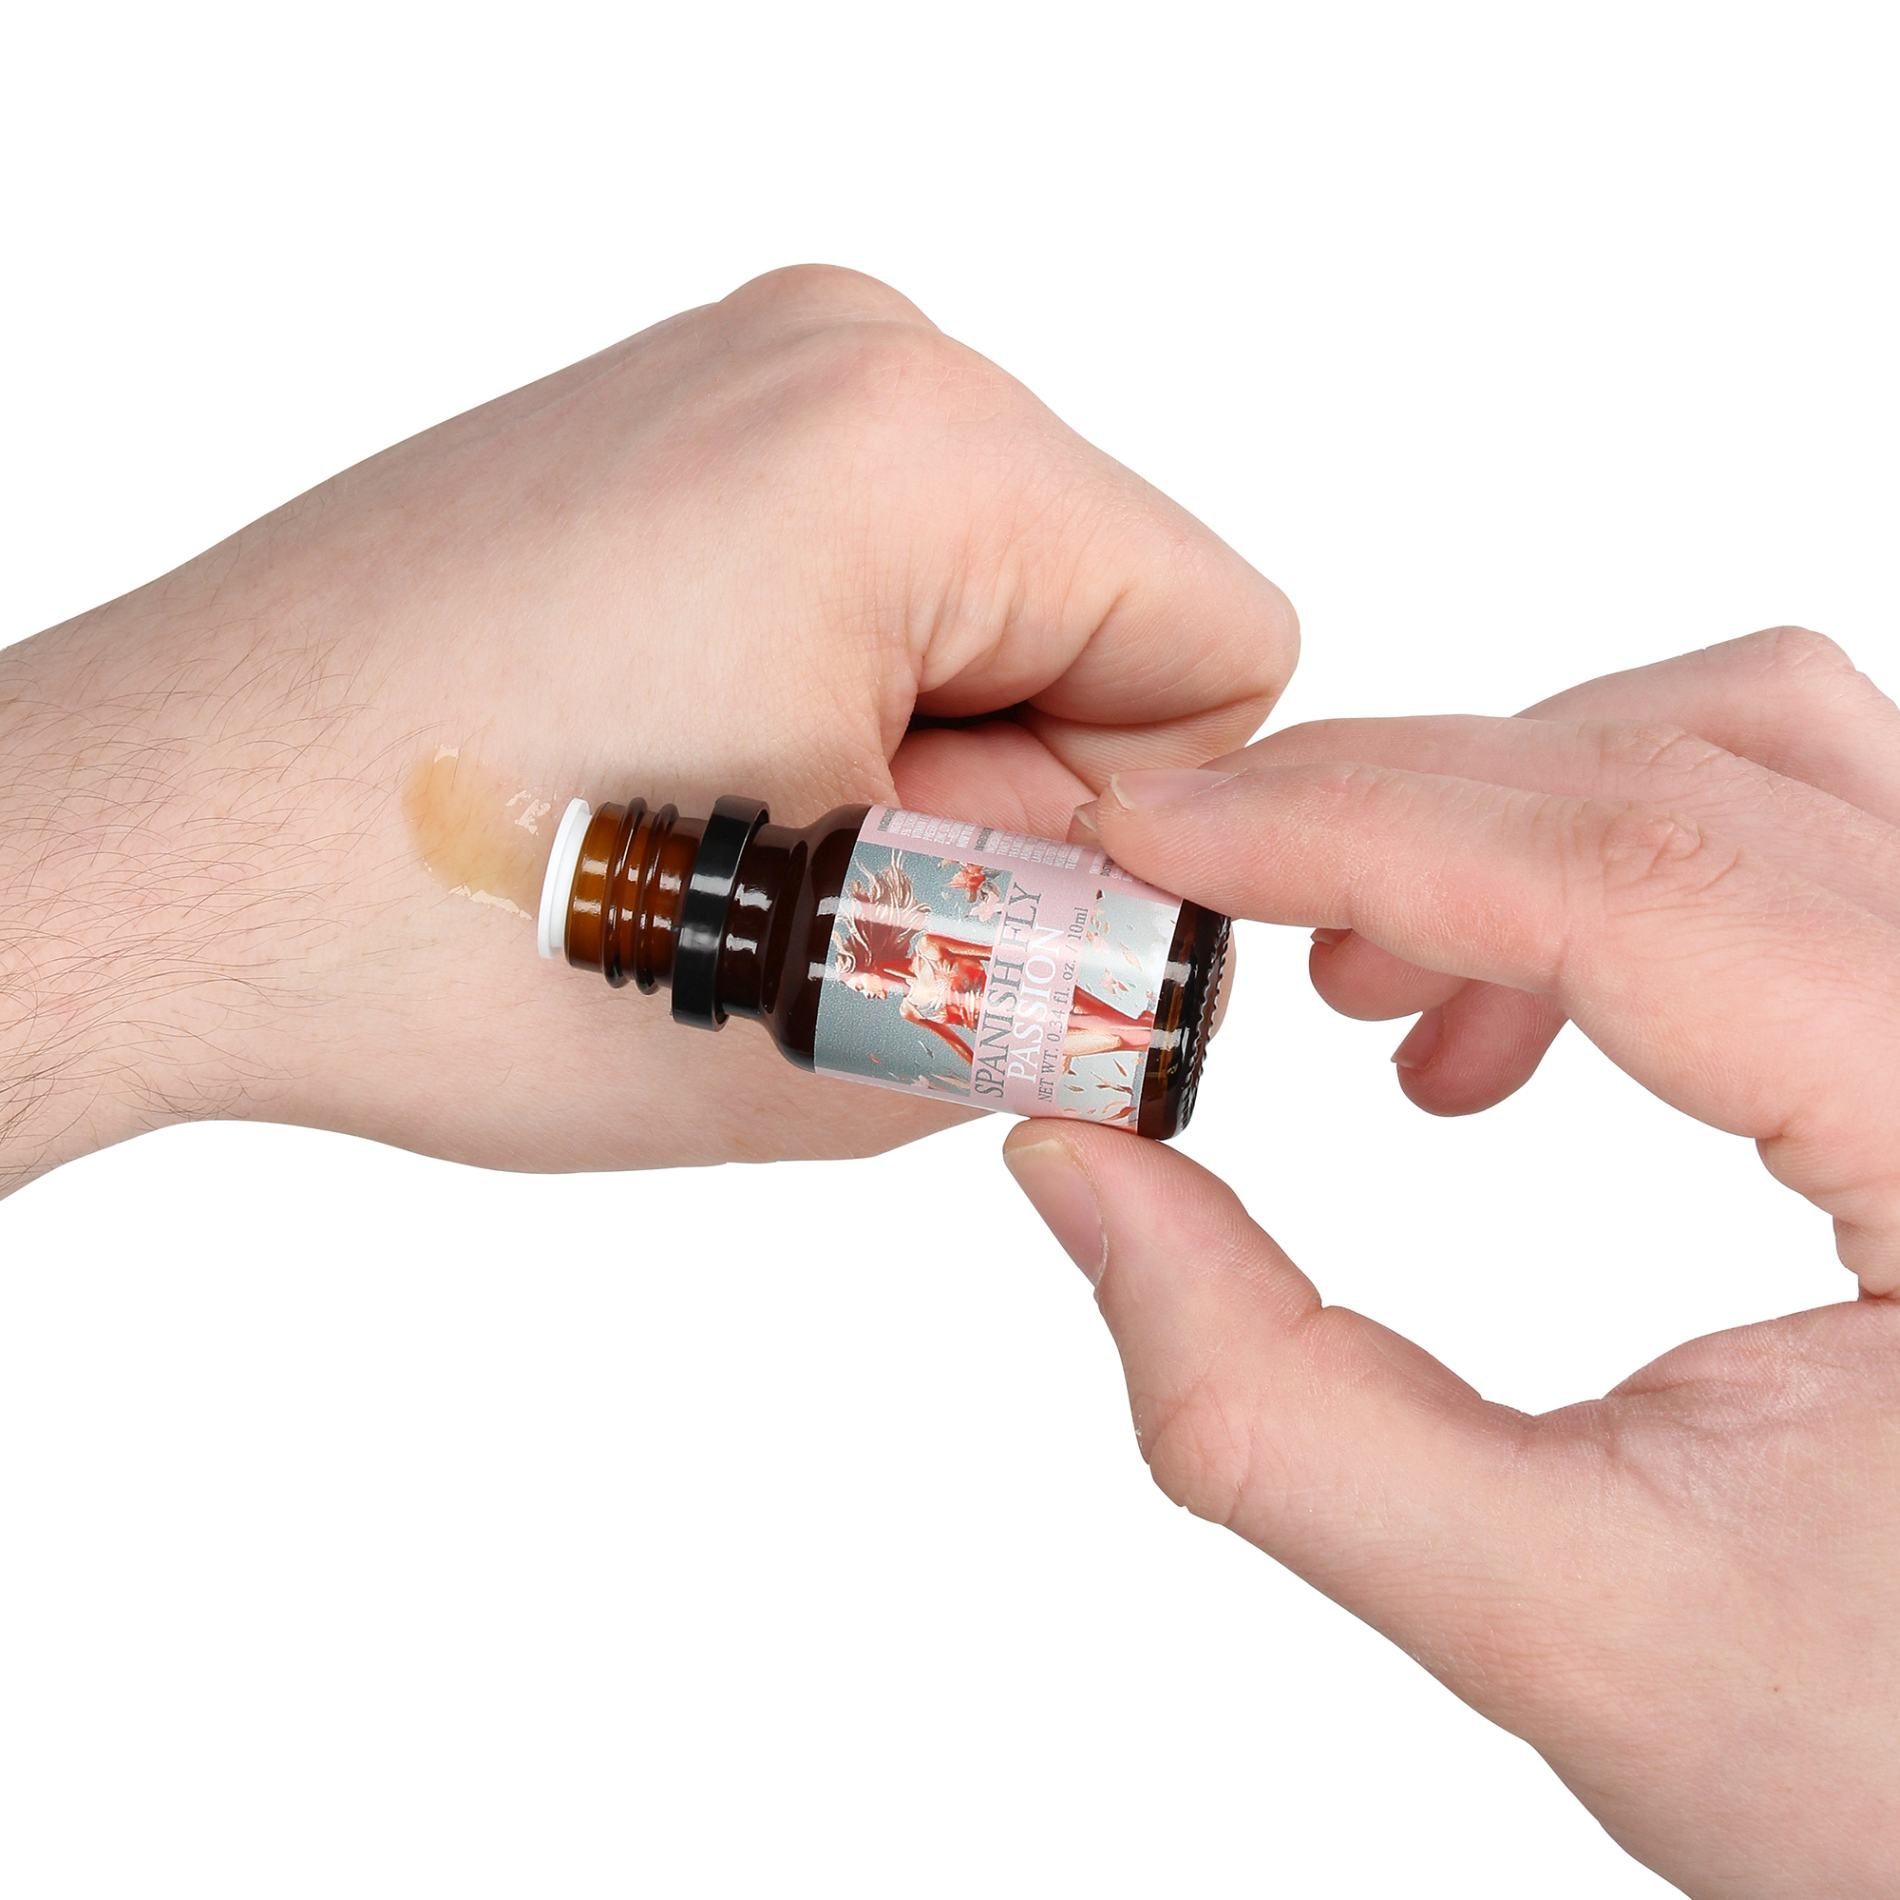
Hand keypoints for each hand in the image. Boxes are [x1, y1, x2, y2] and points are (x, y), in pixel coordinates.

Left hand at [0, 265, 1294, 1186]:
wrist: (134, 858)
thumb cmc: (427, 939)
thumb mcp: (828, 1034)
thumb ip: (1068, 1002)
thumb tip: (1157, 962)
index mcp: (914, 450)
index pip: (1226, 649)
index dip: (1125, 833)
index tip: (949, 907)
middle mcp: (837, 350)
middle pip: (1102, 614)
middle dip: (1004, 789)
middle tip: (798, 881)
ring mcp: (735, 369)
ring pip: (985, 604)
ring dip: (908, 752)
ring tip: (715, 831)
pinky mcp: (664, 423)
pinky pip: (865, 573)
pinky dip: (826, 695)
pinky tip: (674, 766)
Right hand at [1006, 629, 1899, 1896]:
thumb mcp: (1569, 1617)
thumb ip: (1272, 1402)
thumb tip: (1077, 1171)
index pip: (1638, 879)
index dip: (1350, 828)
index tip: (1149, 842)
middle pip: (1685, 768)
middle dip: (1392, 808)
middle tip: (1198, 899)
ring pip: (1754, 744)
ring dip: (1507, 819)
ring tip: (1361, 998)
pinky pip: (1791, 822)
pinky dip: (1601, 859)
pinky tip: (1494, 1034)